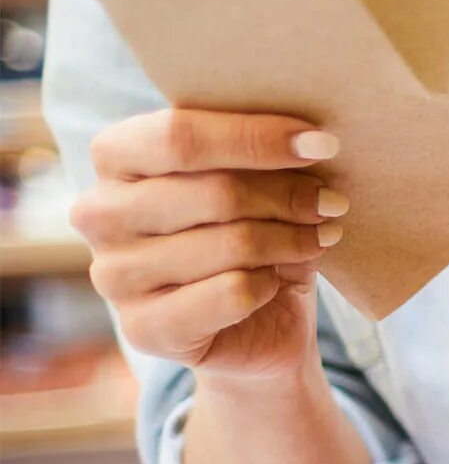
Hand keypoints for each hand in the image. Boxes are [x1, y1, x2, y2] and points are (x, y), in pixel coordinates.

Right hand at [72, 109, 345, 377]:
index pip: (180, 135)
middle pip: (215, 192)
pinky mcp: (143, 328)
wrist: (256, 325)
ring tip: (322, 236)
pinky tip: (279, 280)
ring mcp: (114, 274)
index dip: (257, 138)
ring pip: (231, 243)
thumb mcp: (257, 180)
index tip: (322, 144)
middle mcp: (100, 213)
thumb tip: (313, 140)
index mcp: (116, 156)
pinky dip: (270, 283)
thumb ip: (261, 153)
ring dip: (291, 239)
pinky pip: (231, 293)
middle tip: (333, 203)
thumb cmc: (252, 230)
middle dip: (288, 195)